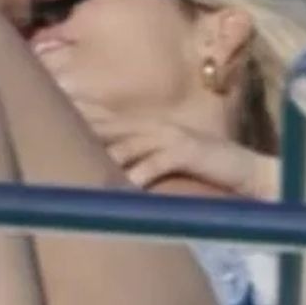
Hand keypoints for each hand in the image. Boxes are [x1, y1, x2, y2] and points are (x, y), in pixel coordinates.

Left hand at [74, 102, 278, 198]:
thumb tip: (115, 174)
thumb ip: (144, 163)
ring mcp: (172, 137)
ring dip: (106, 155)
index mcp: (152, 129)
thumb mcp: (171, 164)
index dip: (85, 120)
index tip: (56, 120)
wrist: (250, 173)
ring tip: (79, 165)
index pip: (112, 123)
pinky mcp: (187, 152)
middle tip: (55, 134)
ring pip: (130, 144)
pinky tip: (124, 184)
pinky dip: (140, 173)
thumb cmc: (208, 172)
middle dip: (86, 131)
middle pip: (113, 127)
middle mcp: (158, 128)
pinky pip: (156, 163)